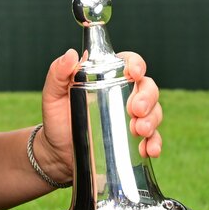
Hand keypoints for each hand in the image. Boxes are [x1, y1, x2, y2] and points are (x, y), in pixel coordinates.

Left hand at [39, 49, 164, 180]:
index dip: (136, 64)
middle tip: (136, 110)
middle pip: (147, 87)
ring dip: (152, 120)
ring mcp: (132, 118)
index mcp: (108, 78)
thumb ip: (57, 73)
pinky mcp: (135, 140)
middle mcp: (124, 94)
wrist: (57, 155)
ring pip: (154, 112)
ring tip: (139, 130)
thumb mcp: (53, 95)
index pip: (129, 64)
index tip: (133, 72)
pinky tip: (150, 150)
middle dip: (147, 97)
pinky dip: (155, 143)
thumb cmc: (56, 120)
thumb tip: (71, 54)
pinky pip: (153, 138)